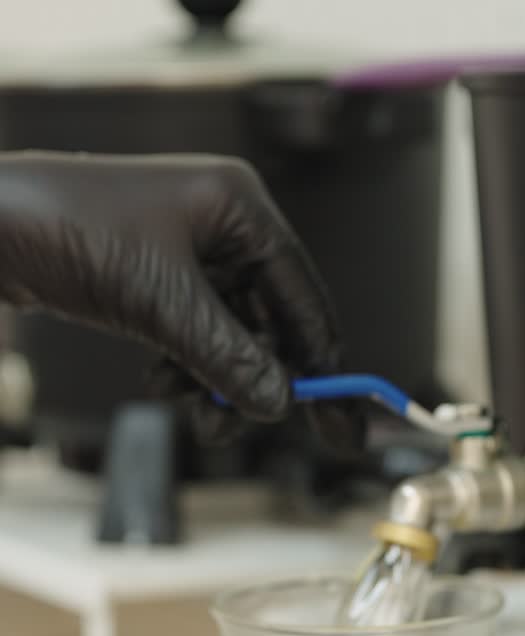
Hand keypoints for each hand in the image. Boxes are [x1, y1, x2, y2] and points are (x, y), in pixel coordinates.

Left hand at [0, 151, 345, 424]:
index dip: (321, 361)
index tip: (337, 418)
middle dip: (258, 377)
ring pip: (231, 337)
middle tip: (253, 423)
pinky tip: (165, 383)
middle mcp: (221, 226)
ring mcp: (188, 254)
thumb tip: (278, 401)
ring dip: (217, 380)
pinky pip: (195, 337)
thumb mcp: (166, 305)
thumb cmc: (72, 229)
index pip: (304, 295)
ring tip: (195, 407)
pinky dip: (188, 369)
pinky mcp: (156, 280)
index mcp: (240, 208)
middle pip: (270, 322)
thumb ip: (231, 358)